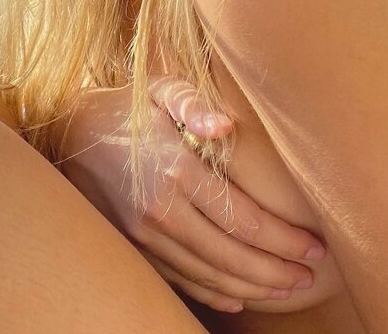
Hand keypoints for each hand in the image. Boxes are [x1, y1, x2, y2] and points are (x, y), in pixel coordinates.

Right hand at [53, 78, 326, 313]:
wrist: (72, 134)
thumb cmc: (130, 107)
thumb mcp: (162, 90)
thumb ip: (194, 103)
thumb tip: (226, 124)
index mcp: (175, 170)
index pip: (242, 218)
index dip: (283, 238)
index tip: (315, 246)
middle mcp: (161, 210)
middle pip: (231, 255)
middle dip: (276, 270)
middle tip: (309, 277)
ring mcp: (145, 235)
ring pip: (209, 274)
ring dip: (253, 286)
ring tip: (287, 287)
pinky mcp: (135, 246)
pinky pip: (181, 280)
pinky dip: (214, 293)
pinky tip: (240, 296)